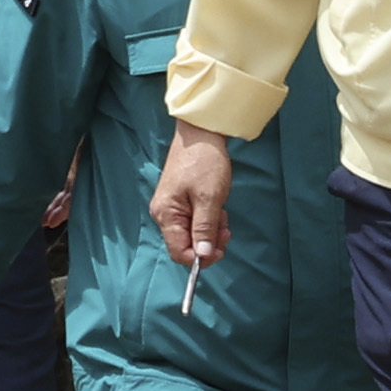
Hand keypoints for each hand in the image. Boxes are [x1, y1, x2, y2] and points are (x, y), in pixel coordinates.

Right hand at [152, 128, 234, 271]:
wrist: (201, 133)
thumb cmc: (204, 162)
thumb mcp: (209, 198)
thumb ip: (205, 229)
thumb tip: (201, 255)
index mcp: (166, 214)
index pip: (178, 252)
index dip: (199, 257)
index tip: (220, 250)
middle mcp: (164, 214)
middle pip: (185, 244)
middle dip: (207, 242)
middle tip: (226, 230)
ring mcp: (171, 207)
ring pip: (192, 233)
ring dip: (210, 231)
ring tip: (223, 214)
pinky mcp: (179, 201)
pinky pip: (193, 221)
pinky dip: (208, 220)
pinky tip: (217, 208)